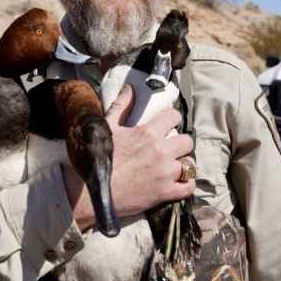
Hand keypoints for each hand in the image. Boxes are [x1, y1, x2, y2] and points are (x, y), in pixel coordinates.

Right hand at [105, 85, 195, 216]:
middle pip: (187, 141)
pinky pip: (188, 187)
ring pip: (189, 164)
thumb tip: (130, 88)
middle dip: (180, 143)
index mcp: (148, 133)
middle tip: (171, 147)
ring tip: (174, 166)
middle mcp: (161, 151)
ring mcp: (165, 173)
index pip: (174, 117)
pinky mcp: (165, 193)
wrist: (91, 191)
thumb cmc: (98, 157)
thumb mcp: (108, 127)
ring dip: (183, 164)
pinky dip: (186, 184)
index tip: (168, 125)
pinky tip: (178, 182)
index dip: (172, 119)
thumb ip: (122, 106)